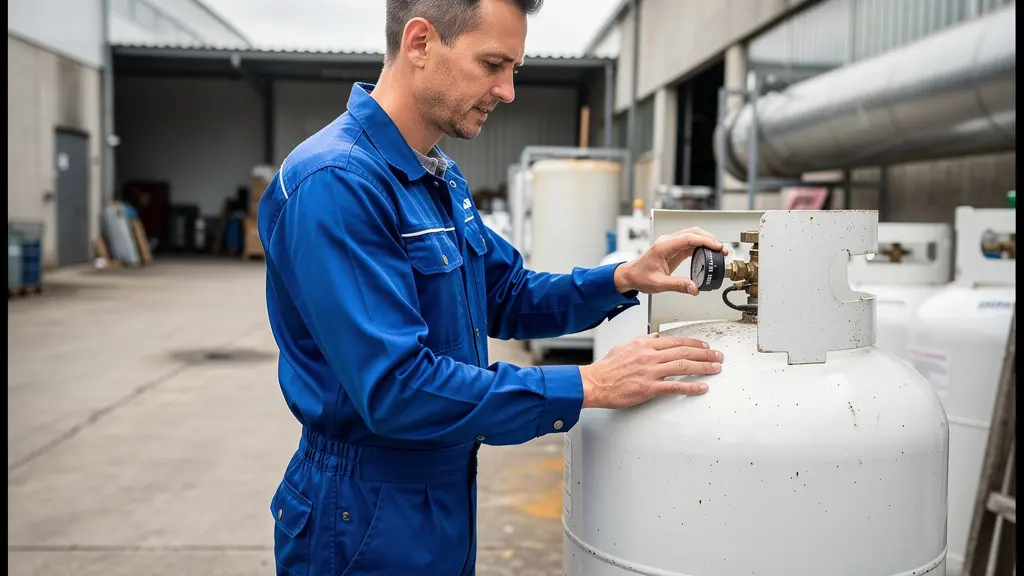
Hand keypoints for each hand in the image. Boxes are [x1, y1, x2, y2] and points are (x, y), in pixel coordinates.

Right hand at [579, 333, 723, 408]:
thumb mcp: (624, 347)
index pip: (676, 341)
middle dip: (705, 354)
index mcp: (645, 345)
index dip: (694, 344)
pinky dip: (691, 387)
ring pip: (684, 367)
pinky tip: (702, 388)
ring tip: (715, 368)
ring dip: (703, 367)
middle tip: (717, 356)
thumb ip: (642, 341)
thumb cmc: (607, 368)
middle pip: (684, 352)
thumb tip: (654, 337)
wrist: (595, 383)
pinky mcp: (649, 388)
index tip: (704, 347)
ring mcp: (651, 372)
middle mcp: (650, 356)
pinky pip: (675, 387)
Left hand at [614, 227, 726, 295]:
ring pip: (692, 235)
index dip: (705, 241)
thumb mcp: (659, 284)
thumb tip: (694, 288)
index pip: (688, 238)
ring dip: (706, 240)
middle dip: (710, 239)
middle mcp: (668, 242)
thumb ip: (678, 286)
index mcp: (664, 246)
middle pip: (693, 232)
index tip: (717, 246)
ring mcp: (670, 243)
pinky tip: (708, 252)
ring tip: (718, 250)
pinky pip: (690, 242)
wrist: (631, 275)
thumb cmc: (640, 276)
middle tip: (721, 249)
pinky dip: (701, 245)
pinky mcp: (673, 248)